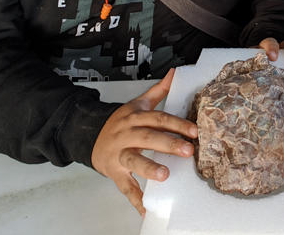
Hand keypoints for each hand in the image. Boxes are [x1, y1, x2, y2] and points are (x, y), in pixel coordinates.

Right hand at [91, 69, 197, 214]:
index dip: (177, 124)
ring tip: (165, 175)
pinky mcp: (114, 171)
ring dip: (149, 168)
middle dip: (169, 144)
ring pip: (133, 160)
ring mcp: (119, 153)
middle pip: (148, 137)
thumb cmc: (120, 123)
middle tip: (188, 151)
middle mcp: (127, 134)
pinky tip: (147, 208)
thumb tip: (175, 73)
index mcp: (135, 117)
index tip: (194, 131)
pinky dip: (136, 199)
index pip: (158, 118)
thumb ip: (158, 91)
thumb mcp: (137, 104)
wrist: (89, 135)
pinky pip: (125, 186)